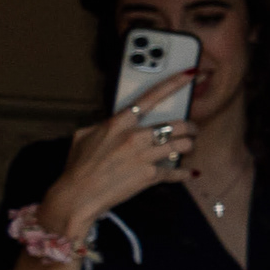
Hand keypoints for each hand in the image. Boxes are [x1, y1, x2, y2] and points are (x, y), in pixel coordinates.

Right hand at [40, 86, 197, 238]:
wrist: (78, 195)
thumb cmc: (79, 166)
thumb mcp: (85, 136)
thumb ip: (105, 125)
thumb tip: (115, 121)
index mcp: (119, 123)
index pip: (150, 97)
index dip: (173, 83)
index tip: (189, 74)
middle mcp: (134, 136)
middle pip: (177, 125)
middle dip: (189, 127)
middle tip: (191, 130)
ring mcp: (144, 156)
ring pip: (183, 145)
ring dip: (189, 146)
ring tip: (188, 147)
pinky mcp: (150, 176)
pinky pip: (177, 171)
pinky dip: (184, 173)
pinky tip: (188, 173)